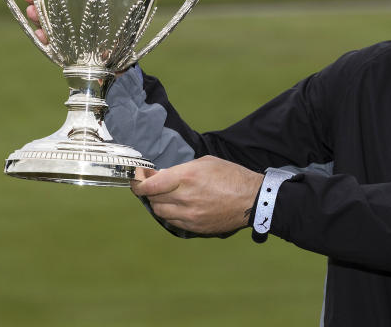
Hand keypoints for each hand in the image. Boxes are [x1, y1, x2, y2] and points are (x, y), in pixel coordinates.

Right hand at [23, 0, 164, 46]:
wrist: (125, 63)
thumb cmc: (127, 33)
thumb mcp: (136, 15)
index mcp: (89, 7)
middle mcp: (75, 19)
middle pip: (52, 5)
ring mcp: (69, 36)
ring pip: (48, 23)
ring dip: (38, 17)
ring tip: (31, 12)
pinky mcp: (68, 53)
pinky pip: (53, 46)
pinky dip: (46, 41)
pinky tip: (41, 37)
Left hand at [131, 156, 262, 234]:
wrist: (252, 199)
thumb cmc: (231, 176)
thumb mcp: (205, 162)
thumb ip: (180, 169)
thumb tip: (162, 176)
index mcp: (186, 177)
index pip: (149, 186)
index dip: (138, 182)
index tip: (138, 177)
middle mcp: (184, 198)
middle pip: (152, 199)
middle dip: (148, 190)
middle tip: (152, 183)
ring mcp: (189, 215)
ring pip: (160, 212)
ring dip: (158, 202)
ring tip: (166, 195)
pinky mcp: (195, 227)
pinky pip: (172, 222)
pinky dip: (170, 213)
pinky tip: (177, 206)